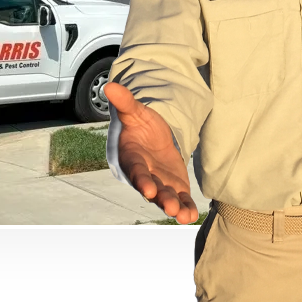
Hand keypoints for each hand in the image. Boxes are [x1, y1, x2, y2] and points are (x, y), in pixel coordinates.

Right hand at [103, 82, 198, 224]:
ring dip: (174, 207)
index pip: (136, 171)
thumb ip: (125, 102)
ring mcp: (160, 183)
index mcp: (132, 158)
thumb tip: (110, 85)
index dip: (142, 180)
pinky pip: (180, 200)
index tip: (148, 190)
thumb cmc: (139, 125)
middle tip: (170, 206)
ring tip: (183, 216)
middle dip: (161, 198)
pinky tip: (191, 215)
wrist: (151, 137)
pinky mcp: (175, 187)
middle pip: (152, 188)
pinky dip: (185, 208)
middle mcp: (144, 175)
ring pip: (166, 197)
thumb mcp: (135, 112)